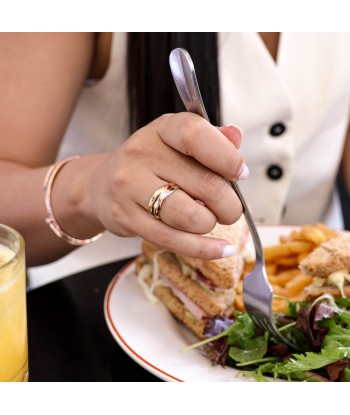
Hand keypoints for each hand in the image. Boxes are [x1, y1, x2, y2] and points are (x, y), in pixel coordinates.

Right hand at [86, 112, 246, 258]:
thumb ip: (211, 139)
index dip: (226, 157)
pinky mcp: (127, 218)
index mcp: (162, 130)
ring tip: (210, 220)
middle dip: (229, 204)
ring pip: (188, 216)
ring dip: (211, 224)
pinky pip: (172, 240)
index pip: (195, 135)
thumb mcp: (177, 143)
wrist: (102, 185)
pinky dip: (204, 249)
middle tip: (231, 209)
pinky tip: (221, 249)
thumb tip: (237, 137)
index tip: (240, 174)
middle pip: (203, 184)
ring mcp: (130, 187)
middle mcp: (142, 154)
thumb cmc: (151, 163)